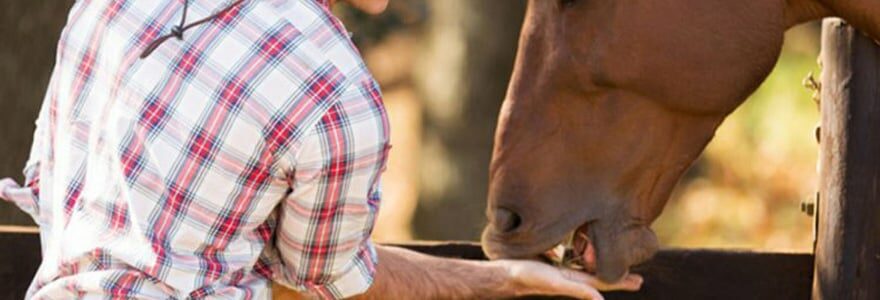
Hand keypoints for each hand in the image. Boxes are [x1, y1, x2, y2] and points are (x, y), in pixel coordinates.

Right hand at [497, 259, 642, 299]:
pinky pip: (571, 262)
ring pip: (586, 270)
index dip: (620, 281)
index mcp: (574, 281)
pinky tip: (581, 258)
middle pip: (598, 277)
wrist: (504, 275)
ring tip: (614, 266)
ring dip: (600, 268)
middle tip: (637, 279)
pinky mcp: (550, 265)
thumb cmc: (528, 277)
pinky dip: (581, 261)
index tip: (639, 281)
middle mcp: (569, 277)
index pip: (602, 282)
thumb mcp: (555, 283)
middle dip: (617, 278)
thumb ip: (578, 291)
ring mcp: (560, 272)